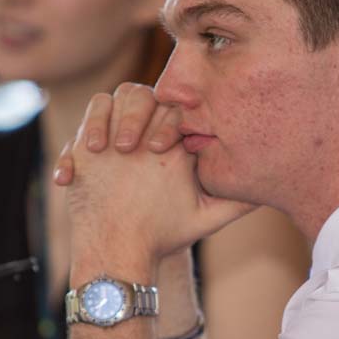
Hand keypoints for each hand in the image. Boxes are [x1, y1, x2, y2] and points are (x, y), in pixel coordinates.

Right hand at [60, 85, 251, 272]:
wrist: (127, 244)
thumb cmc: (168, 229)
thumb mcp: (206, 215)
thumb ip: (235, 198)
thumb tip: (268, 188)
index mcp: (174, 137)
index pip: (174, 109)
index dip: (167, 123)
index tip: (160, 150)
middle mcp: (144, 129)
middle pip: (140, 95)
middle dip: (134, 118)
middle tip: (129, 149)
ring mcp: (114, 134)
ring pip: (109, 100)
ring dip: (101, 122)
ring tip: (99, 151)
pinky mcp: (88, 145)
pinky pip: (78, 129)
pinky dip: (71, 148)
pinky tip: (69, 178)